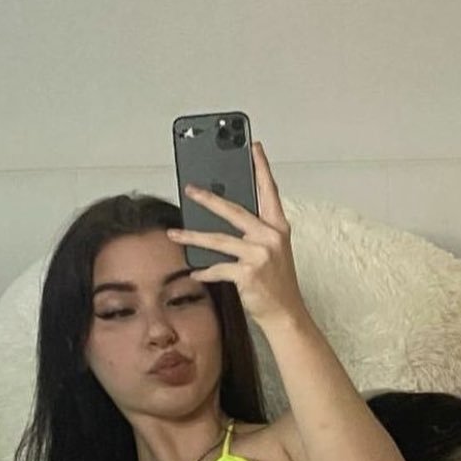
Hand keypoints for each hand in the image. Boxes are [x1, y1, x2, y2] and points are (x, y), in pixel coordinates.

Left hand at [168, 141, 310, 329]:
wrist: (286, 313)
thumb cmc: (277, 282)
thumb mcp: (271, 251)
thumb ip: (254, 232)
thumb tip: (223, 216)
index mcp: (278, 227)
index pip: (269, 191)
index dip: (261, 167)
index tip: (253, 147)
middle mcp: (270, 237)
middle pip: (234, 210)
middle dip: (209, 198)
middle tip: (190, 189)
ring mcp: (260, 255)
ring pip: (218, 240)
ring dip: (192, 237)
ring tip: (174, 234)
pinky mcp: (248, 273)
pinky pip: (218, 268)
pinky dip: (205, 272)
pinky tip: (194, 272)